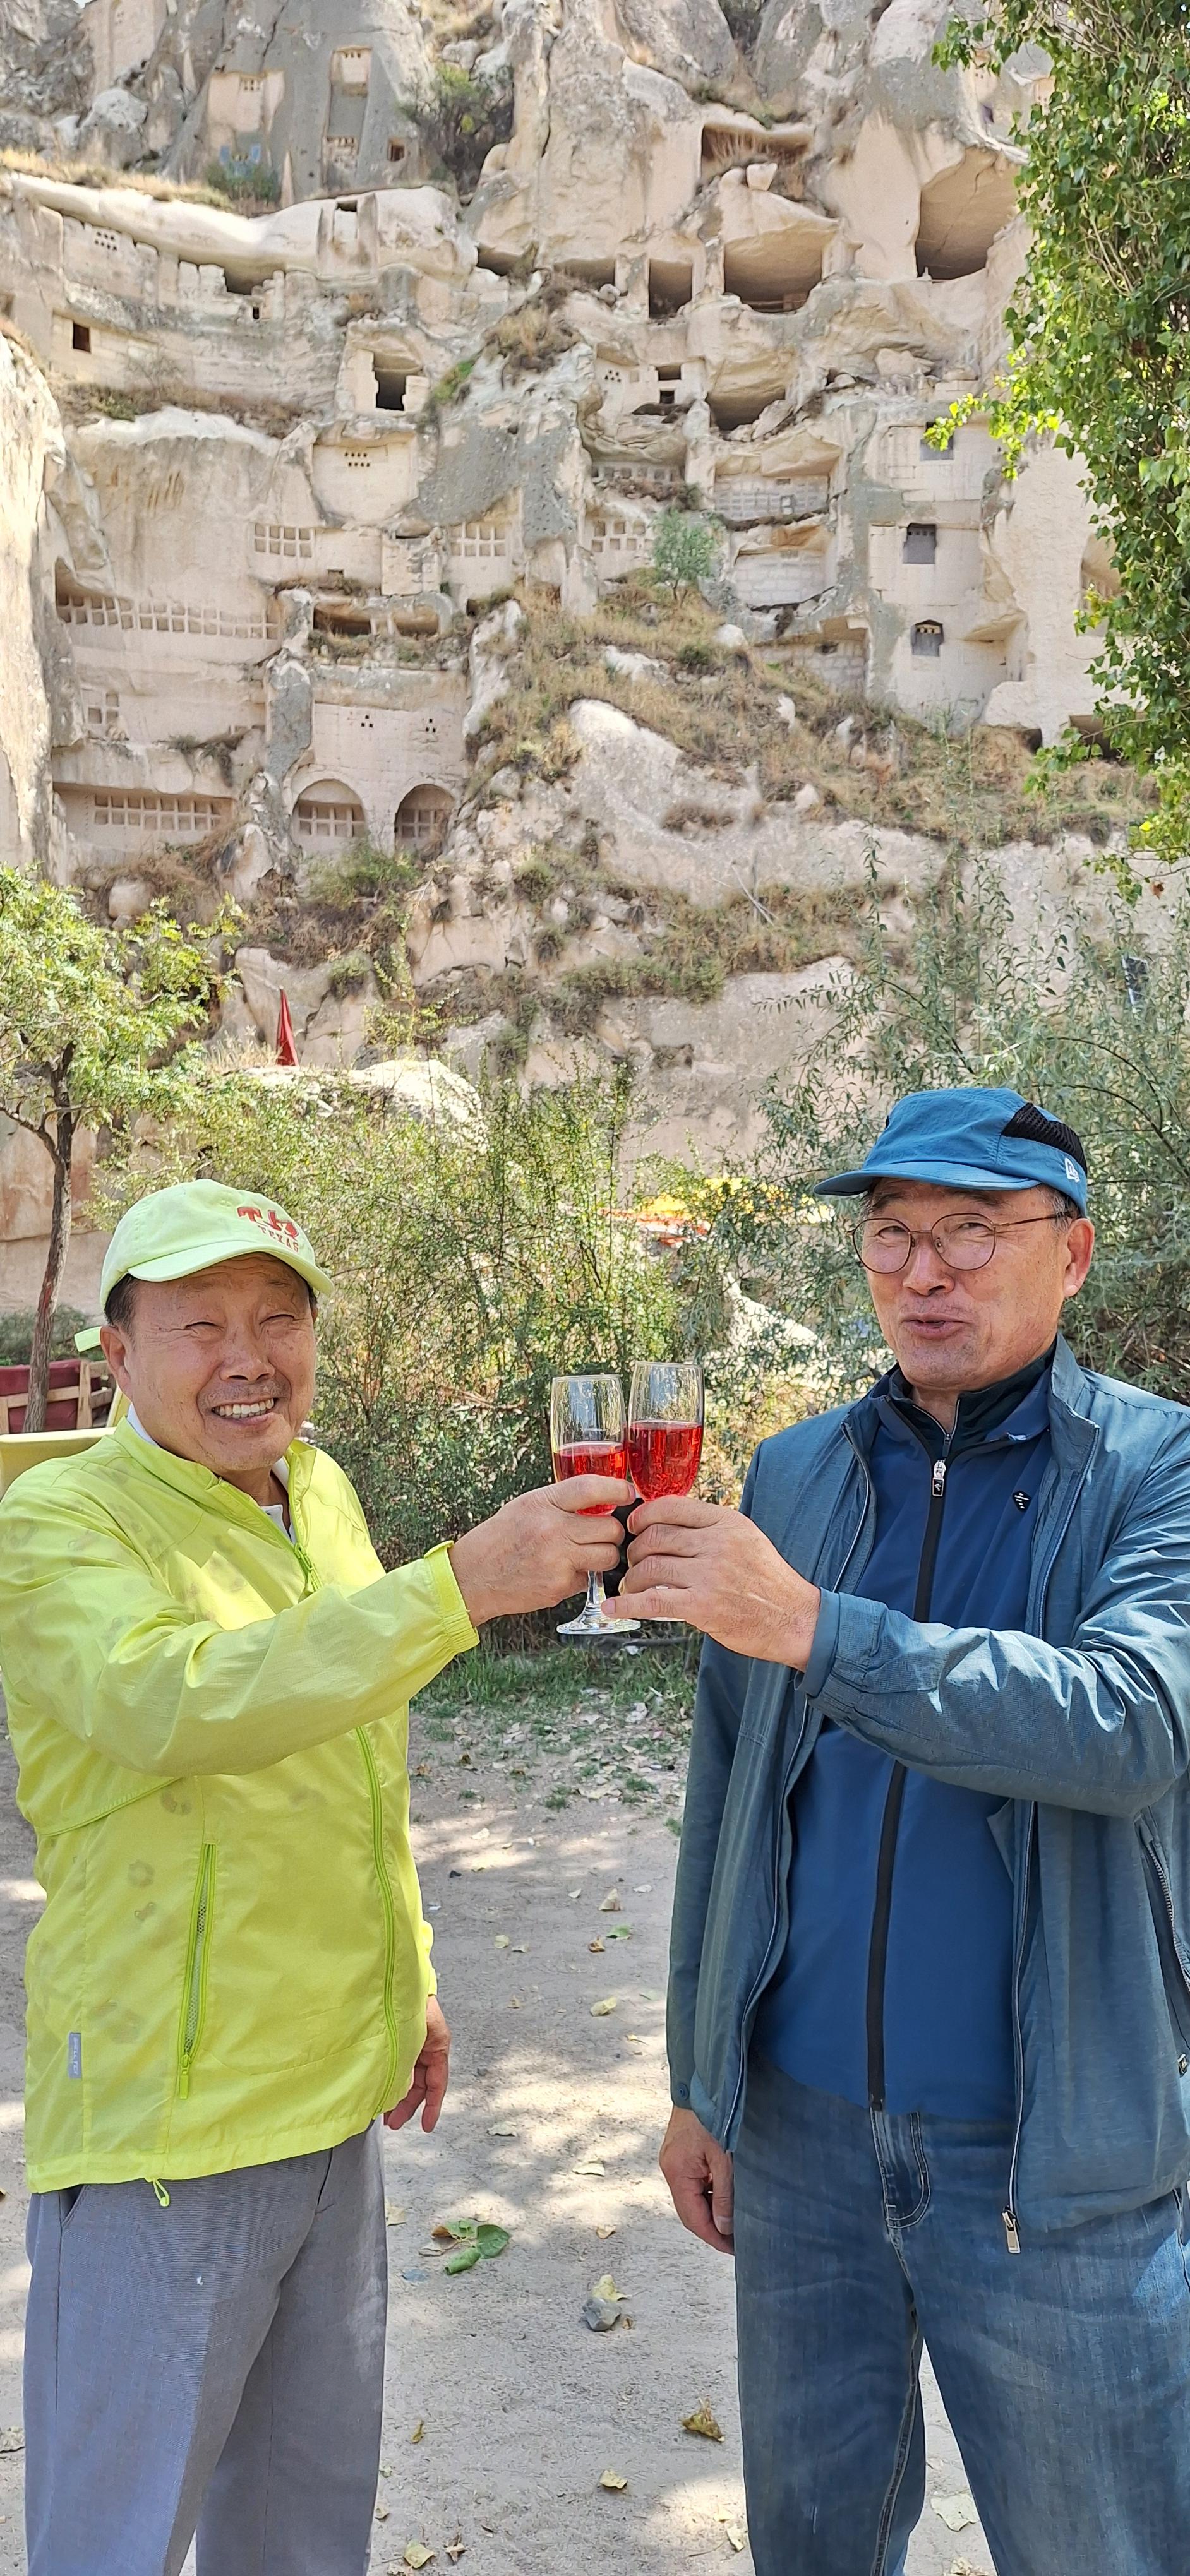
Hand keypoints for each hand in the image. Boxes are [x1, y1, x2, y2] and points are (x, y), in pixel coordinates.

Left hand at [385, 1995, 449, 2133]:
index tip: (427, 2126)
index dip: (432, 2107)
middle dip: (407, 2105)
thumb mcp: (412, 2039)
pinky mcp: (400, 2040)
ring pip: (408, 2077)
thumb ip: (407, 2066)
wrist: (395, 1977)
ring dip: (397, 2095)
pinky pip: (398, 2067)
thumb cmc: (408, 2002)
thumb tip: (398, 2092)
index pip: (437, 2083)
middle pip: (420, 2084)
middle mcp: (427, 2047)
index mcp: (437, 2046)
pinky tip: (379, 2089)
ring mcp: (413, 2044)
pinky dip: (391, 2080)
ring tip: (383, 2111)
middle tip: (392, 2122)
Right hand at [449, 1477, 631, 1626]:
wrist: (472, 1576)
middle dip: (613, 1532)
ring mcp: (557, 1560)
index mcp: (543, 1503)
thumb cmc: (500, 1539)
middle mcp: (552, 1530)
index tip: (628, 1493)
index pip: (591, 1488)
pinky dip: (583, 1577)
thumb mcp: (526, 1506)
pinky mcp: (559, 1586)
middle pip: (611, 1528)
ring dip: (604, 1555)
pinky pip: (589, 1579)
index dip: (617, 1489)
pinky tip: (562, 1572)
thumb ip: (561, 1503)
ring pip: (608, 1556)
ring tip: (586, 1554)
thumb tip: (602, 1503)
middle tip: (604, 1534)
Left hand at [605, 1494, 820, 1664]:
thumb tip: (671, 1525)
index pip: (672, 1507)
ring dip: (632, 1579)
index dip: (644, 1515)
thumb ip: (712, 1529)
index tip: (634, 1525)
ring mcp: (709, 1574)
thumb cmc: (769, 1582)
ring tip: (630, 1587)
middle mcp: (717, 1543)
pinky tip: (613, 1608)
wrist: (795, 1619)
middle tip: (631, 1562)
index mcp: (727, 1522)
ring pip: (650, 1568)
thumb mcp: (747, 1539)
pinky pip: (652, 1602)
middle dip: (635, 1550)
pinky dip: (627, 1605)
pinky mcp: (702, 1606)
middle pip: (655, 1537)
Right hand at [660, 2107, 734, 2253]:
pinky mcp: (680, 2153)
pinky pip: (693, 2182)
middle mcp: (670, 2168)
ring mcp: (673, 2160)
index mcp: (677, 2172)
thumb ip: (725, 2196)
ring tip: (735, 2220)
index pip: (693, 2219)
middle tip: (737, 2241)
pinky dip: (708, 2193)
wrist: (706, 2081)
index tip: (732, 2250)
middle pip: (690, 2211)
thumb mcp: (725, 2159)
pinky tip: (725, 2196)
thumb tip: (724, 2229)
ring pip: (692, 2197)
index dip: (713, 2238)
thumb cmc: (716, 2115)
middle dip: (712, 2228)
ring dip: (711, 2210)